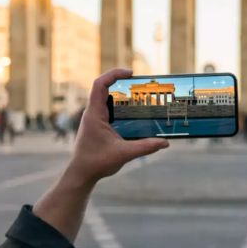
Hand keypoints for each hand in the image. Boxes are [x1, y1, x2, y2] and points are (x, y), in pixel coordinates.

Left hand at [67, 68, 169, 182]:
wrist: (81, 174)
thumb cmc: (96, 163)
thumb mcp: (124, 154)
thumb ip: (145, 147)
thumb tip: (165, 142)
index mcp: (94, 114)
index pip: (100, 84)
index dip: (114, 74)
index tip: (131, 73)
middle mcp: (92, 113)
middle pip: (104, 88)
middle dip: (122, 82)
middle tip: (140, 84)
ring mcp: (94, 118)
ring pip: (106, 98)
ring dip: (121, 95)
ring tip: (139, 96)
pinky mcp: (97, 125)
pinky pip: (108, 109)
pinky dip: (120, 107)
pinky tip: (133, 114)